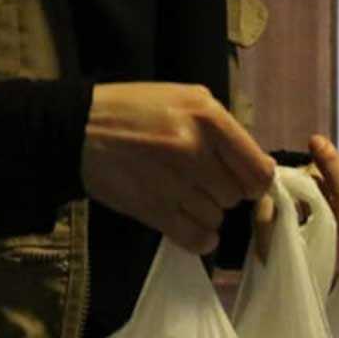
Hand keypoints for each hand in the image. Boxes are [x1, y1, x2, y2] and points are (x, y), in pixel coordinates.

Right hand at [81, 82, 275, 254]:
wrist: (77, 128)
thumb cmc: (135, 110)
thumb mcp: (186, 99)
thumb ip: (225, 130)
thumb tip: (260, 168)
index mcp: (208, 116)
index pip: (258, 170)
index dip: (254, 181)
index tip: (242, 181)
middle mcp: (195, 148)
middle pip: (236, 196)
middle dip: (223, 193)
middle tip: (201, 182)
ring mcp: (174, 181)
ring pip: (217, 218)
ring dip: (206, 212)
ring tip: (183, 195)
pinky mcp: (154, 209)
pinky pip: (197, 238)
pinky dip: (199, 238)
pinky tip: (188, 224)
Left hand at [255, 135, 338, 269]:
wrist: (310, 218)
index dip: (335, 168)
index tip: (317, 142)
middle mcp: (333, 254)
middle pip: (314, 202)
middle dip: (308, 179)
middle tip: (305, 168)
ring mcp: (301, 259)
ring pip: (283, 211)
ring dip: (283, 191)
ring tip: (291, 188)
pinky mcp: (273, 259)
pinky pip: (261, 221)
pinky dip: (265, 203)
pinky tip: (272, 201)